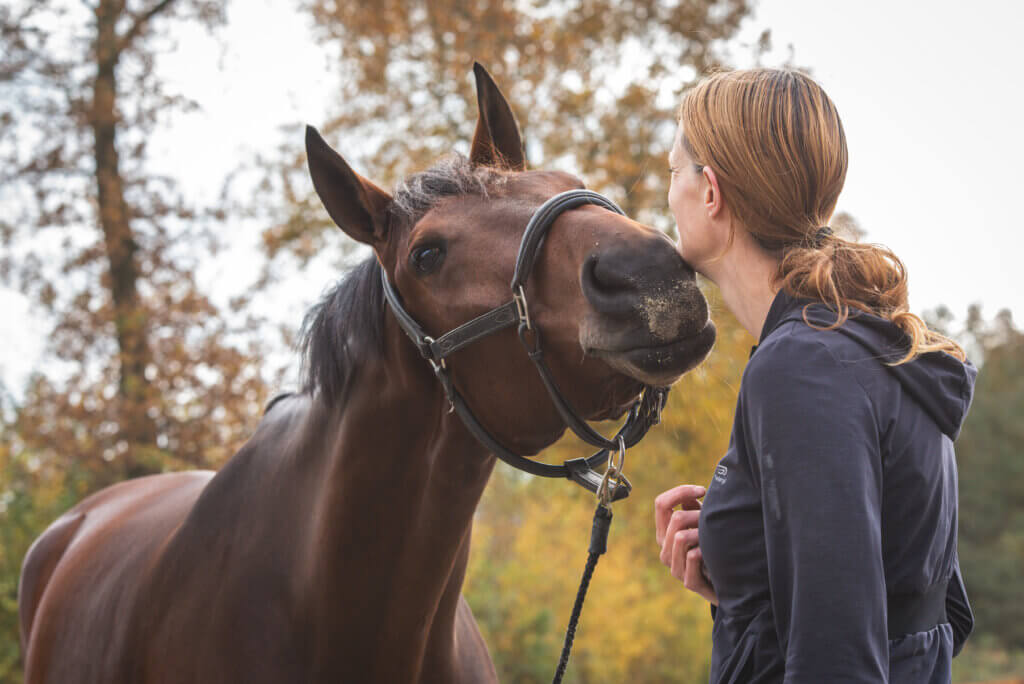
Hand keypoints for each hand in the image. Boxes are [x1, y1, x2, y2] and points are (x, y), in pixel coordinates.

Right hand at [654, 484, 717, 604]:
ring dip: (702, 533)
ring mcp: (675, 568)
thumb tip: (691, 493)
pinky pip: (692, 557)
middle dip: (698, 515)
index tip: (702, 490)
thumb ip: (693, 508)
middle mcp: (665, 550)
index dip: (680, 492)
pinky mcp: (689, 582)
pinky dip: (704, 550)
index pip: (661, 504)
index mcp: (665, 533)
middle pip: (675, 518)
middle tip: (714, 520)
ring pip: (680, 537)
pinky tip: (712, 553)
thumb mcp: (703, 524)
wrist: (731, 583)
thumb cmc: (715, 548)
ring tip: (714, 538)